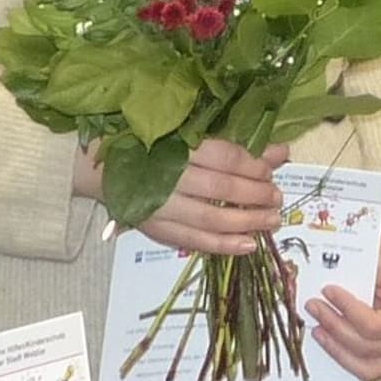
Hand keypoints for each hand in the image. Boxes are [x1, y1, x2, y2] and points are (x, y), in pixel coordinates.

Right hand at [73, 134, 292, 255]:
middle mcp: (167, 177)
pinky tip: (249, 245)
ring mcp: (160, 206)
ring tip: (272, 221)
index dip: (251, 165)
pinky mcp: (155, 228)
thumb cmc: (152, 142)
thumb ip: (235, 144)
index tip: (271, 169)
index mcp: (175, 144)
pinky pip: (194, 241)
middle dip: (254, 194)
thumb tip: (280, 151)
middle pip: (220, 188)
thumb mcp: (191, 135)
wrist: (100, 165)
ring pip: (210, 219)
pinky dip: (223, 246)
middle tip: (277, 197)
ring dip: (246, 222)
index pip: (222, 157)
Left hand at [309, 225, 380, 380]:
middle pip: (365, 346)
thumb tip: (332, 272)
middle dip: (334, 326)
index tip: (328, 291)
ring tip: (317, 327)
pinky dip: (342, 356)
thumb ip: (362, 268)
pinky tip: (327, 339)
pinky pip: (362, 368)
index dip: (346, 310)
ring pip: (362, 365)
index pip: (374, 325)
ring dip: (335, 347)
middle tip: (314, 306)